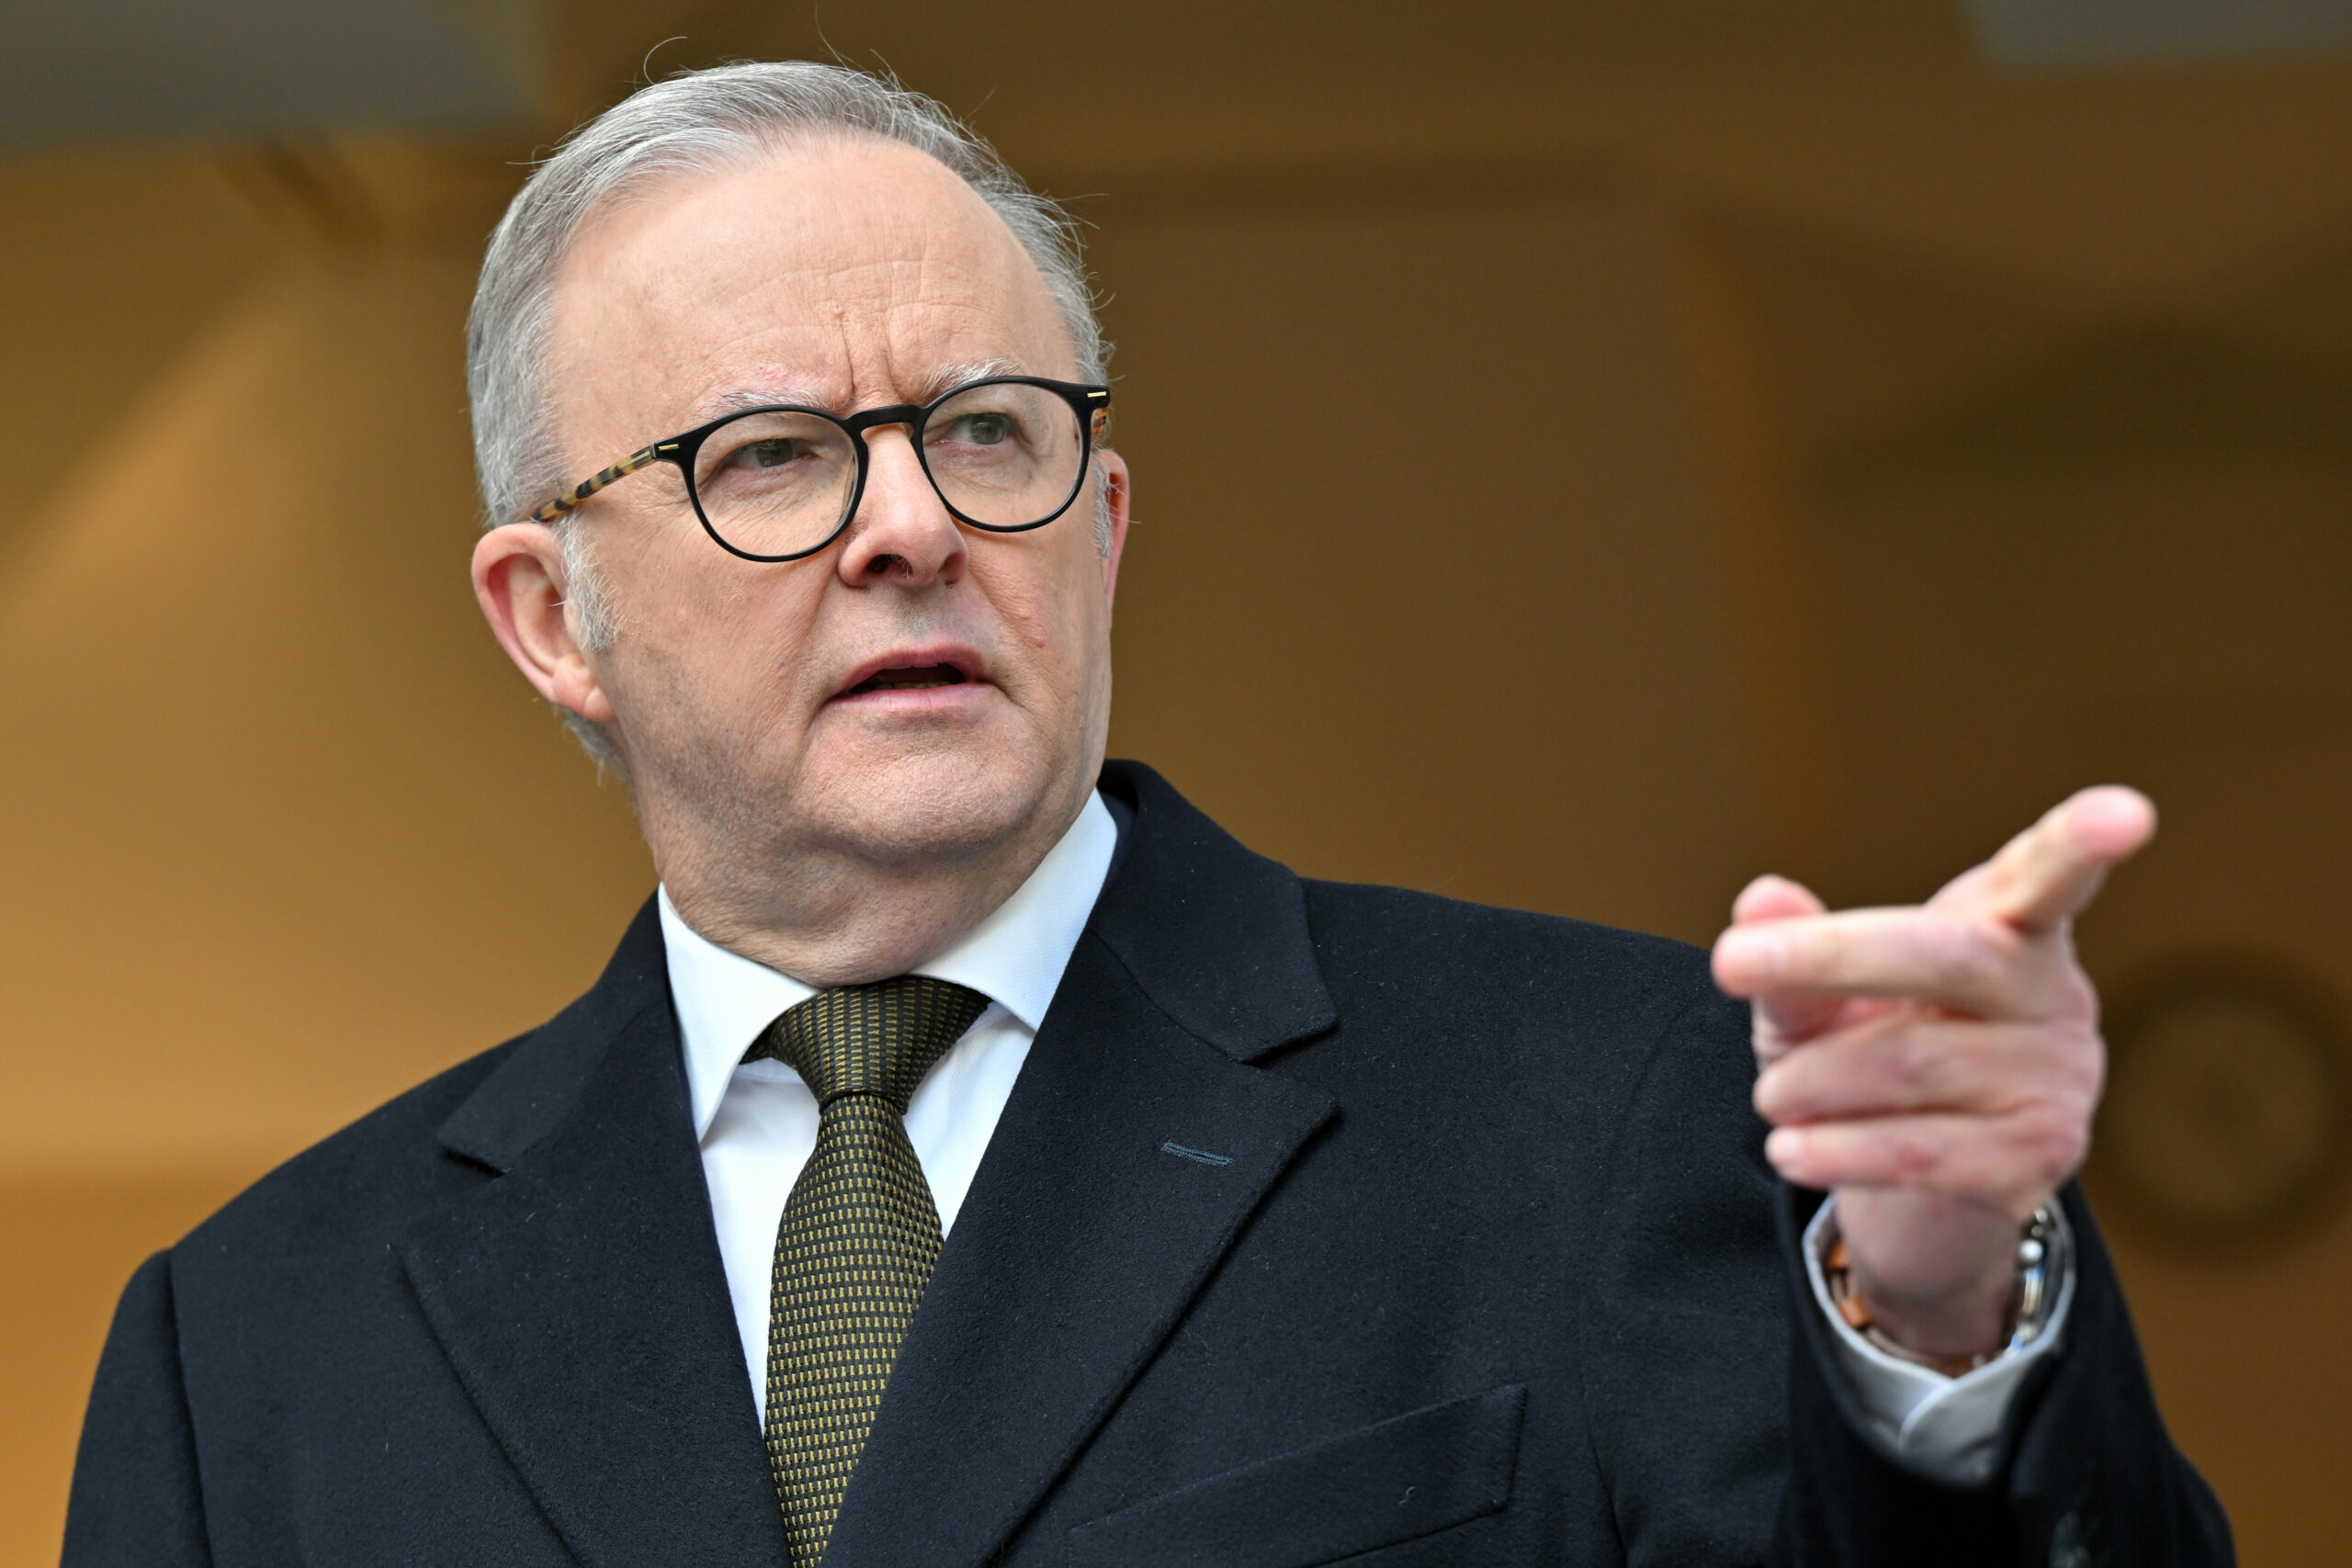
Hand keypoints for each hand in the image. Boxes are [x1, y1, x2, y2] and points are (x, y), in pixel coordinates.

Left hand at [1710, 788, 2155, 1362]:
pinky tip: (1790, 1150)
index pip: (2050, 873)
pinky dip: (1837, 1150)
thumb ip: (1792, 956)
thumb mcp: (1815, 1002)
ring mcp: (2057, 1080)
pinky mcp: (2038, 1160)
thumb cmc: (1866, 1060)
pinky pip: (1920, 1149)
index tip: (2128, 813)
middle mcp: (2052, 994)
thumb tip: (1761, 900)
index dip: (2084, 842)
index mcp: (2009, 926)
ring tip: (1773, 1096)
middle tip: (1727, 963)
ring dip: (1811, 1080)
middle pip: (1948, 955)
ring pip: (1913, 1062)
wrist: (1912, 1193)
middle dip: (1828, 955)